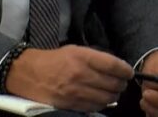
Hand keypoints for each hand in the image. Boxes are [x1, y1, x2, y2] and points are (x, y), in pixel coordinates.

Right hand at [5, 45, 131, 111]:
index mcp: (83, 57)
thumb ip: (96, 59)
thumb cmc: (54, 60)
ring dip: (114, 96)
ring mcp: (75, 91)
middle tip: (122, 83)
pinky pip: (94, 107)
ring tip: (113, 92)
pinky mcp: (70, 104)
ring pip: (106, 98)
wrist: (28, 73)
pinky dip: (102, 104)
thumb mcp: (76, 51)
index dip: (126, 70)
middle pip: (113, 83)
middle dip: (122, 84)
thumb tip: (116, 68)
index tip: (129, 72)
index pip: (113, 65)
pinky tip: (101, 99)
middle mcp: (80, 74)